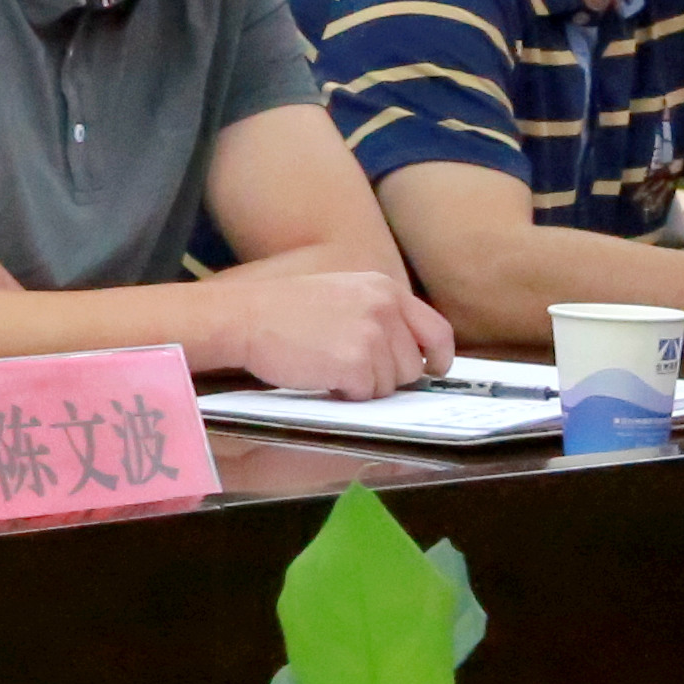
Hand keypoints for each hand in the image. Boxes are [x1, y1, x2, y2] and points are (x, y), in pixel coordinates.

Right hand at [199, 268, 452, 397]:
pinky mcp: (356, 363)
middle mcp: (385, 308)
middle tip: (349, 367)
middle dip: (387, 375)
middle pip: (412, 365)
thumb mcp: (342, 293)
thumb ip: (379, 314)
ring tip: (328, 365)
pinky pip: (367, 395)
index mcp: (384, 288)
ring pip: (390, 385)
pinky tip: (321, 375)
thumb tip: (412, 354)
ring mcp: (372, 336)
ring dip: (363, 386)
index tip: (432, 370)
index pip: (436, 330)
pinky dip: (346, 394)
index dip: (439, 357)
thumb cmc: (284, 310)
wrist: (244, 318)